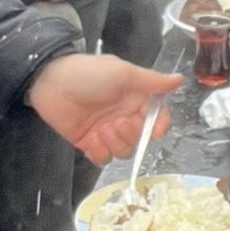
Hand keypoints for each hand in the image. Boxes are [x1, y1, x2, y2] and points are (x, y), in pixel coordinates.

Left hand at [26, 53, 180, 163]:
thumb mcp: (122, 72)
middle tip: (117, 123)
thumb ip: (151, 80)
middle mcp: (124, 116)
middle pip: (141, 140)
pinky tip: (90, 140)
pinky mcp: (89, 142)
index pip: (158, 119)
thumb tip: (179, 79)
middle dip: (131, 135)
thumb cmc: (88, 72)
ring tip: (100, 130)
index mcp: (136, 99)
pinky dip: (99, 152)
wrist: (50, 82)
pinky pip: (102, 158)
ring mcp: (106, 131)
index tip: (153, 131)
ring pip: (124, 151)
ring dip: (115, 144)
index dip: (158, 127)